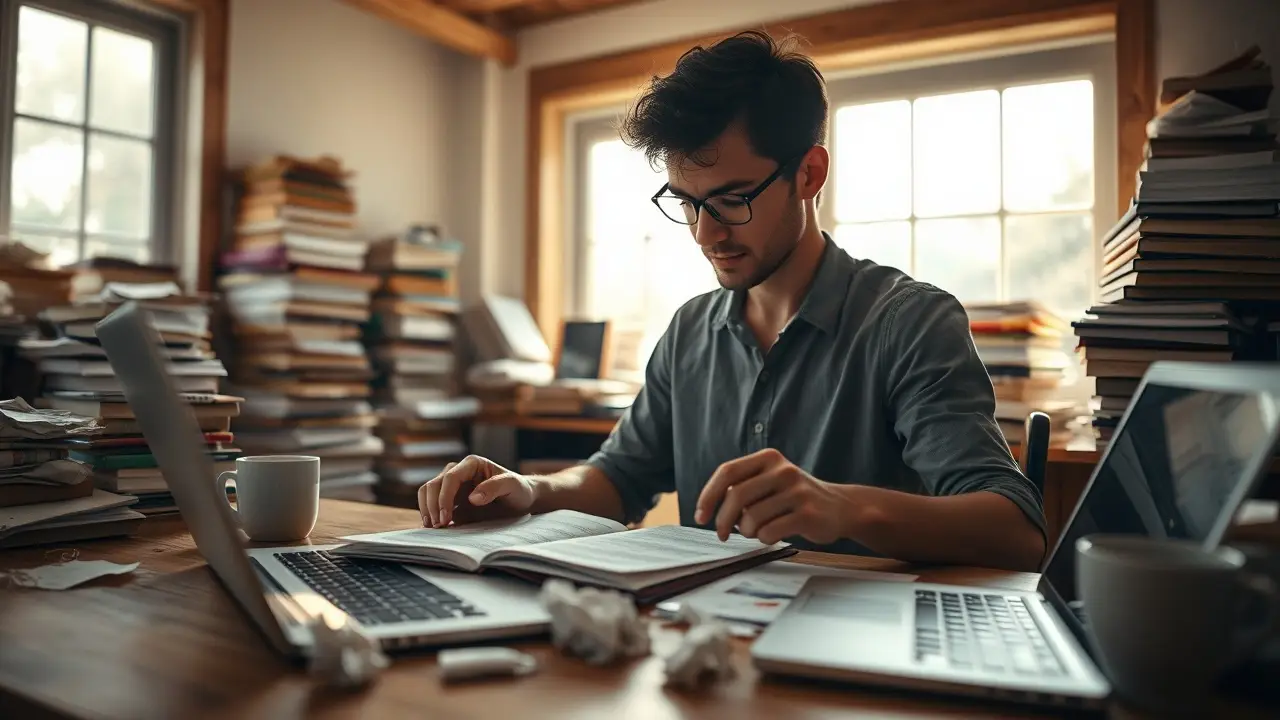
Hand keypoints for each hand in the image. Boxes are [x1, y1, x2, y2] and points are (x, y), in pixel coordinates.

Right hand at [418, 455, 536, 527]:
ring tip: (433, 528)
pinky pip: (432, 504)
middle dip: (432, 506)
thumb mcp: (512, 486)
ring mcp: (451, 485)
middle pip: (434, 485)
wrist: (520, 500)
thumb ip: (495, 487)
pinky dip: (429, 515)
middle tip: (438, 527)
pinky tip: (434, 528)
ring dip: (427, 510)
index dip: (444, 498)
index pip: (450, 478)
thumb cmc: (518, 489)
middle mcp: (458, 471)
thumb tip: (472, 497)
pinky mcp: (450, 499)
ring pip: (427, 493)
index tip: (446, 518)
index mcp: (472, 464)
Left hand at [695, 448, 848, 545]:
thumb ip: (743, 488)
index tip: (701, 516)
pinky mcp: (808, 514)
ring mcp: (797, 491)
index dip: (708, 495)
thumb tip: (710, 510)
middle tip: (721, 534)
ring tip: (756, 532)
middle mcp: (782, 470)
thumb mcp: (770, 481)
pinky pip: (770, 532)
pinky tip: (772, 535)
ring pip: (752, 518)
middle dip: (722, 520)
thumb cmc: (795, 498)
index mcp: (769, 459)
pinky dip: (764, 539)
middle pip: (736, 496)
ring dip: (747, 532)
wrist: (840, 507)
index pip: (727, 471)